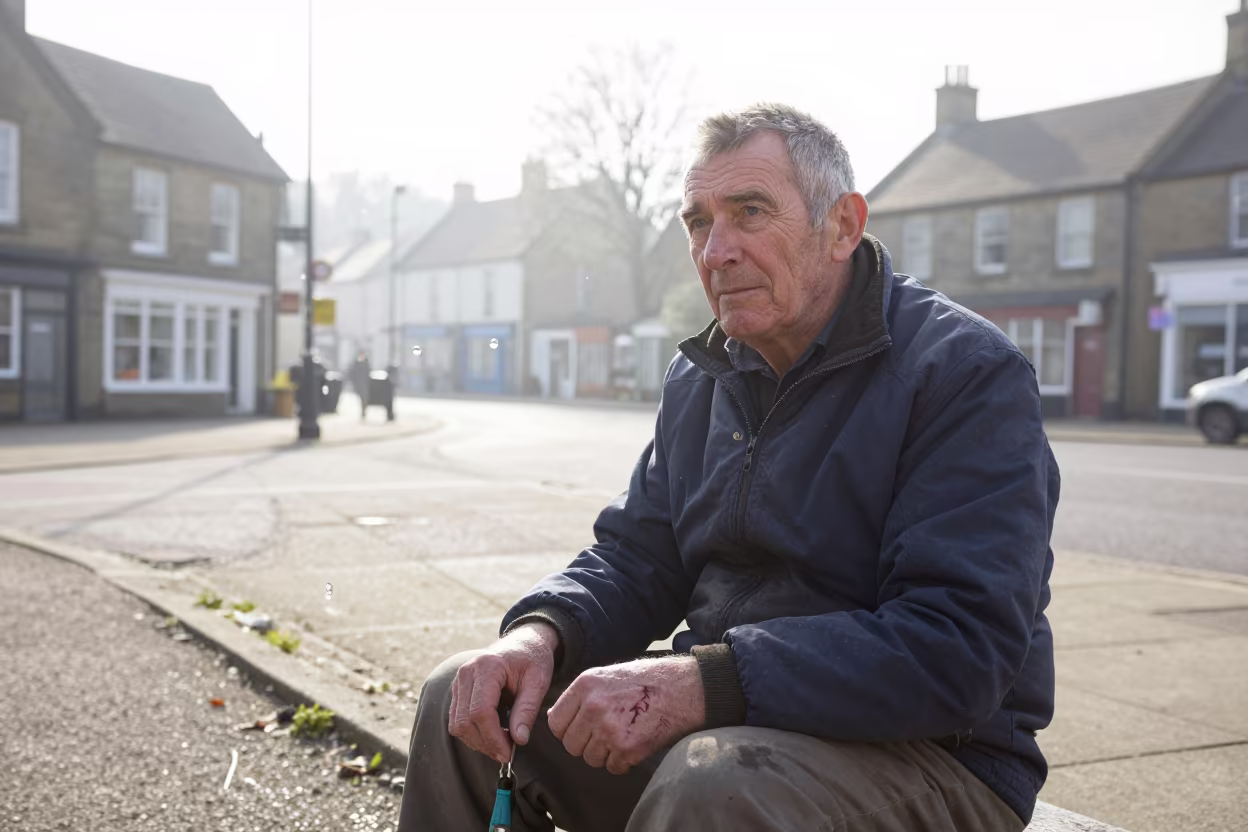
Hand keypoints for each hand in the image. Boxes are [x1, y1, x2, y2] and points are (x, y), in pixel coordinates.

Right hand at [448, 622, 557, 762]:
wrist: (523, 643)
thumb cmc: (533, 659)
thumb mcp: (538, 682)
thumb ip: (527, 710)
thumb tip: (519, 740)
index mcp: (488, 667)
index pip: (480, 711)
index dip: (493, 737)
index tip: (509, 753)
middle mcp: (467, 673)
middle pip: (464, 721)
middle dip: (485, 743)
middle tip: (507, 753)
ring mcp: (459, 681)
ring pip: (457, 724)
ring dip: (477, 742)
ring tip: (501, 745)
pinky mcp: (458, 690)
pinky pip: (457, 720)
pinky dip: (472, 734)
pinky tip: (492, 736)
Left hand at [547, 656, 704, 774]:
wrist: (684, 688)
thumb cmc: (647, 681)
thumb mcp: (606, 677)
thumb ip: (580, 696)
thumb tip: (554, 718)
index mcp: (584, 685)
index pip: (555, 723)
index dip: (568, 730)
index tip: (582, 729)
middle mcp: (593, 707)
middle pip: (571, 745)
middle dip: (587, 744)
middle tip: (607, 734)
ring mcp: (609, 728)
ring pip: (590, 759)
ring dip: (605, 754)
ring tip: (624, 736)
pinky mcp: (627, 747)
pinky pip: (613, 767)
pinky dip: (623, 762)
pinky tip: (636, 744)